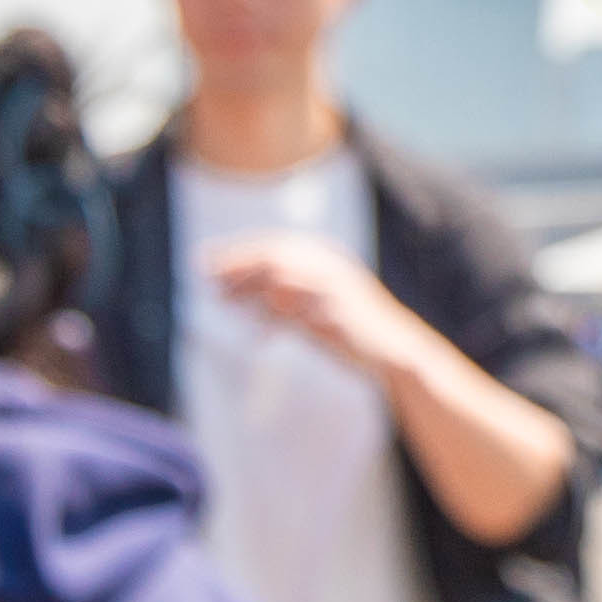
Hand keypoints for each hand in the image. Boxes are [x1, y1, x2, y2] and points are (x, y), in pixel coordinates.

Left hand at [201, 230, 446, 386]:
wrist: (395, 355)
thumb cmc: (351, 334)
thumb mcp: (311, 312)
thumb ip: (280, 302)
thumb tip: (239, 297)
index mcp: (326, 259)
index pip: (274, 246)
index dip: (238, 252)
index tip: (206, 261)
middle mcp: (330, 266)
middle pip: (274, 255)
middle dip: (237, 263)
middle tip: (206, 275)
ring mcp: (336, 288)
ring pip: (283, 276)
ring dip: (250, 285)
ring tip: (222, 297)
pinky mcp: (339, 313)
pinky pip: (299, 309)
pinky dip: (275, 315)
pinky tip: (259, 331)